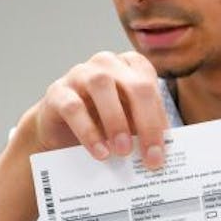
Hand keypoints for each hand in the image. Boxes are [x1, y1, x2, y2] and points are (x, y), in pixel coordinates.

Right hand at [22, 51, 168, 169]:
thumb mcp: (128, 124)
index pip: (151, 87)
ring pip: (102, 86)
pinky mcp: (58, 92)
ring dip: (116, 121)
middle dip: (146, 123)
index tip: (163, 152)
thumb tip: (162, 154)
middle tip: (150, 156)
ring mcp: (80, 74)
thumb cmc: (101, 123)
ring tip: (123, 151)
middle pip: (135, 86)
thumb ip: (144, 131)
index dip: (159, 118)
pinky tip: (99, 152)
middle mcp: (107, 63)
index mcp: (131, 66)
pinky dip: (88, 131)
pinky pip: (73, 107)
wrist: (61, 129)